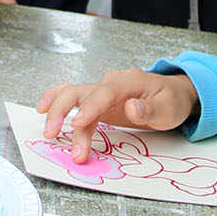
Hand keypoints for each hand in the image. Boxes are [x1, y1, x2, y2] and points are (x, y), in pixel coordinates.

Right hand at [38, 70, 197, 159]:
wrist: (173, 94)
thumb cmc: (172, 101)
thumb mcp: (169, 108)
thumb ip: (149, 108)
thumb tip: (131, 107)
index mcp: (128, 81)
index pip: (105, 93)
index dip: (90, 109)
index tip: (78, 124)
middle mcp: (110, 83)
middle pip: (80, 92)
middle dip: (62, 112)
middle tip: (52, 134)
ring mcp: (102, 91)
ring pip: (73, 97)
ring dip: (58, 114)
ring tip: (48, 133)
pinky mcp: (98, 102)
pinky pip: (74, 101)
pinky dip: (57, 103)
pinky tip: (43, 108)